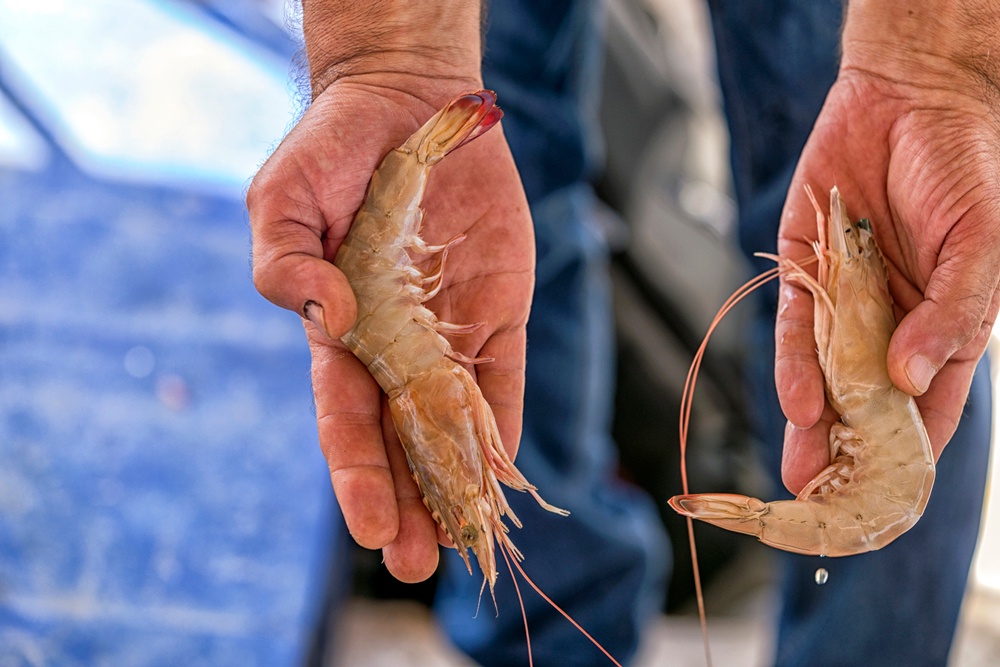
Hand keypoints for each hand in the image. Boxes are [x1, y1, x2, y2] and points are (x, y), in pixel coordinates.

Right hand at [246, 5, 534, 582]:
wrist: (409, 107)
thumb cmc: (332, 151)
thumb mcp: (282, 198)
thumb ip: (284, 261)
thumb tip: (324, 314)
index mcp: (337, 331)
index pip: (344, 418)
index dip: (357, 473)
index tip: (372, 528)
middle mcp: (392, 347)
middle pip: (400, 439)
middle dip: (409, 501)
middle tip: (419, 565)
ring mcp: (447, 335)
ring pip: (454, 425)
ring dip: (457, 483)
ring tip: (464, 542)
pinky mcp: (497, 315)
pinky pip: (502, 380)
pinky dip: (504, 428)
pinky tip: (506, 478)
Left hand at [775, 1, 999, 492]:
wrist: (906, 100)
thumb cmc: (962, 168)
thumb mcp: (979, 245)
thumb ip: (954, 314)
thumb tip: (914, 381)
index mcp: (942, 334)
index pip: (928, 413)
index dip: (909, 460)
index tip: (886, 504)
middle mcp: (890, 329)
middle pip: (867, 408)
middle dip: (848, 457)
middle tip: (824, 506)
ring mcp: (845, 306)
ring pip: (825, 379)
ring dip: (814, 428)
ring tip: (802, 474)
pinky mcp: (804, 275)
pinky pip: (795, 329)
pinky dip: (794, 364)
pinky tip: (796, 401)